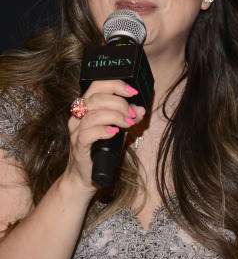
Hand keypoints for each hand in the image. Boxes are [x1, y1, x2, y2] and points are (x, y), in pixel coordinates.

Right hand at [65, 80, 144, 194]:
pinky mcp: (78, 145)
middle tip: (133, 115)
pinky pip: (88, 133)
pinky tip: (115, 132)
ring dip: (116, 116)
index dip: (116, 85)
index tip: (133, 92)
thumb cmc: (101, 148)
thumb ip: (129, 117)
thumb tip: (140, 108)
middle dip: (120, 103)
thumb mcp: (119, 129)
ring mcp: (76, 131)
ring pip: (94, 114)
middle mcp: (78, 116)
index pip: (97, 86)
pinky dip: (104, 130)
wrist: (86, 174)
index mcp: (86, 107)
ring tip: (128, 124)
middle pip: (97, 98)